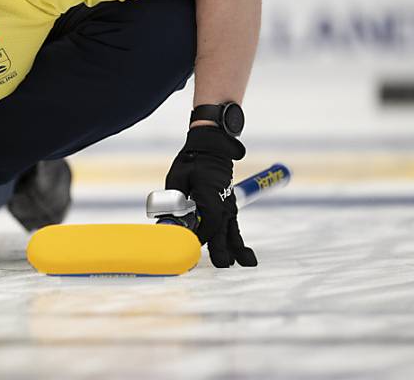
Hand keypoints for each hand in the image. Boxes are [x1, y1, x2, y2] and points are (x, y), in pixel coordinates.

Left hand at [164, 125, 256, 267]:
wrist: (211, 149)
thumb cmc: (192, 162)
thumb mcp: (177, 177)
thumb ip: (173, 198)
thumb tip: (166, 219)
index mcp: (210, 196)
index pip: (208, 223)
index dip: (200, 237)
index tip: (190, 247)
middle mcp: (223, 204)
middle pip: (222, 232)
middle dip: (221, 249)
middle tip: (223, 264)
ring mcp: (228, 207)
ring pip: (233, 231)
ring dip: (237, 248)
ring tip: (247, 263)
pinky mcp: (229, 209)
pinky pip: (234, 228)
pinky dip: (238, 241)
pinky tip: (244, 256)